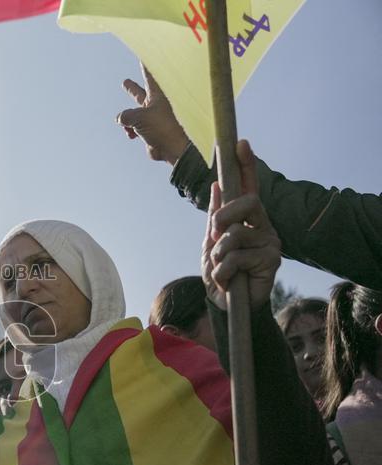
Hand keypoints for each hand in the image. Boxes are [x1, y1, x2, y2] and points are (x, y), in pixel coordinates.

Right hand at [116, 64, 189, 165]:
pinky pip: (134, 128)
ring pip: (133, 115)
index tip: (143, 57)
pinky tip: (131, 135)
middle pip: (140, 94)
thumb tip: (120, 119)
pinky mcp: (149, 131)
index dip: (145, 67)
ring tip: (125, 126)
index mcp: (157, 96)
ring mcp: (152, 118)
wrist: (172, 148)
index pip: (149, 76)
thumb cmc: (161, 128)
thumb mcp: (138, 117)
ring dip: (127, 121)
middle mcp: (155, 105)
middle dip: (131, 90)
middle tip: (125, 83)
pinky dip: (130, 131)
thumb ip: (125, 115)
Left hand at [202, 140, 279, 310]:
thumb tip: (218, 185)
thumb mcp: (211, 241)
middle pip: (247, 203)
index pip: (249, 186)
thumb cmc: (220, 271)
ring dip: (217, 256)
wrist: (225, 303)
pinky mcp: (271, 260)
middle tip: (214, 235)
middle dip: (222, 218)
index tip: (239, 143)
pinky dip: (222, 272)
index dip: (246, 165)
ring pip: (234, 235)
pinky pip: (235, 257)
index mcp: (247, 218)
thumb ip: (216, 215)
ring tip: (221, 269)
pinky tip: (229, 280)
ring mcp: (270, 241)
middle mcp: (263, 225)